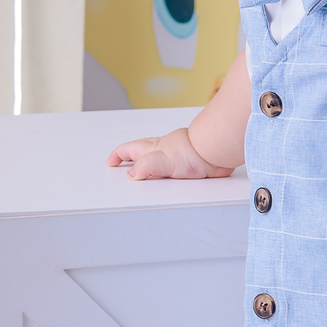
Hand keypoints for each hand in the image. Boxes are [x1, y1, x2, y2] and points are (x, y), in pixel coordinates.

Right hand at [106, 126, 235, 180]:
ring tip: (143, 172)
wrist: (215, 151)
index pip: (129, 150)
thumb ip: (145, 167)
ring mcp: (176, 156)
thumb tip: (132, 175)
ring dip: (150, 164)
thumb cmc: (191, 150)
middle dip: (130, 157)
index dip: (118, 156)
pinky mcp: (189, 164)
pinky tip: (170, 177)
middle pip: (141, 151)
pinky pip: (174, 168)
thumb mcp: (162, 160)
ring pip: (157, 159)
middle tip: (122, 164)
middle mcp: (162, 151)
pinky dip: (168, 172)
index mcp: (152, 148)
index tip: (111, 163)